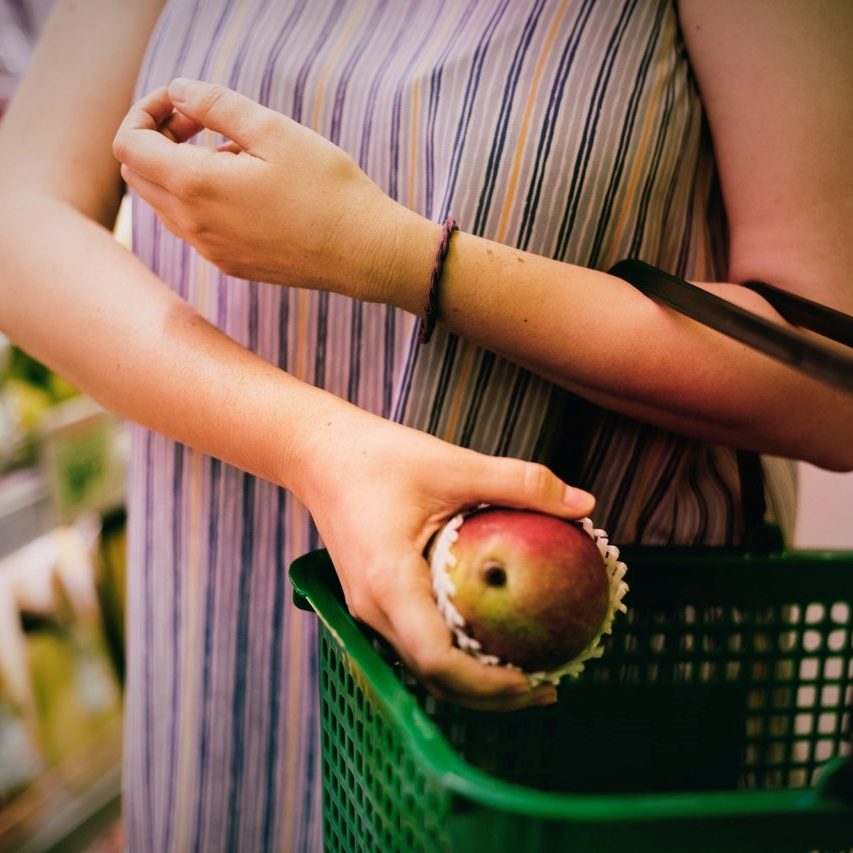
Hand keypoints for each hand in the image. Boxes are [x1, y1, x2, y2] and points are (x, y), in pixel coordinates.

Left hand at [112, 79, 425, 301]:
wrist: (364, 253)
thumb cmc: (326, 189)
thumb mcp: (273, 130)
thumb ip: (216, 105)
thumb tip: (179, 91)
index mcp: (195, 187)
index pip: (128, 145)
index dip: (146, 112)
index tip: (185, 104)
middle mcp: (193, 226)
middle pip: (139, 176)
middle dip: (158, 139)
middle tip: (203, 124)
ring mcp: (211, 251)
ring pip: (165, 204)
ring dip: (180, 170)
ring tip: (235, 156)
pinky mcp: (232, 265)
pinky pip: (195, 228)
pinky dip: (202, 199)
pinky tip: (248, 189)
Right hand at [295, 404, 595, 710]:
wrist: (318, 454)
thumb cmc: (377, 457)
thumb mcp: (453, 463)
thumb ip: (519, 482)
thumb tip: (585, 504)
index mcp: (389, 580)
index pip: (437, 658)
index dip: (487, 684)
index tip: (535, 681)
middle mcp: (373, 606)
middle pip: (433, 675)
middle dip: (490, 695)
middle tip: (548, 686)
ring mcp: (367, 608)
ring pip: (422, 666)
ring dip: (472, 680)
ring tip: (525, 673)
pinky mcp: (371, 599)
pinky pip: (415, 642)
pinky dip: (454, 655)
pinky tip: (488, 637)